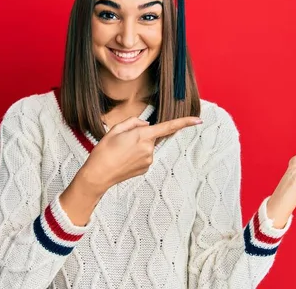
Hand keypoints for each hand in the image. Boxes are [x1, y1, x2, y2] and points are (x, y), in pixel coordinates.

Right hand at [80, 116, 202, 195]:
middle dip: (141, 134)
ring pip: (147, 146)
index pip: (168, 127)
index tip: (197, 120)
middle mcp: (149, 148)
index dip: (184, 123)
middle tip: (122, 141)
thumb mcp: (115, 129)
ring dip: (137, 146)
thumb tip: (146, 125)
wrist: (98, 175)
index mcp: (142, 136)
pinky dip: (136, 155)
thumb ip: (133, 122)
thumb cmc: (104, 151)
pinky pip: (145, 156)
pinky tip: (124, 160)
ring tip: (121, 152)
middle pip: (151, 135)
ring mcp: (149, 160)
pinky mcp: (146, 168)